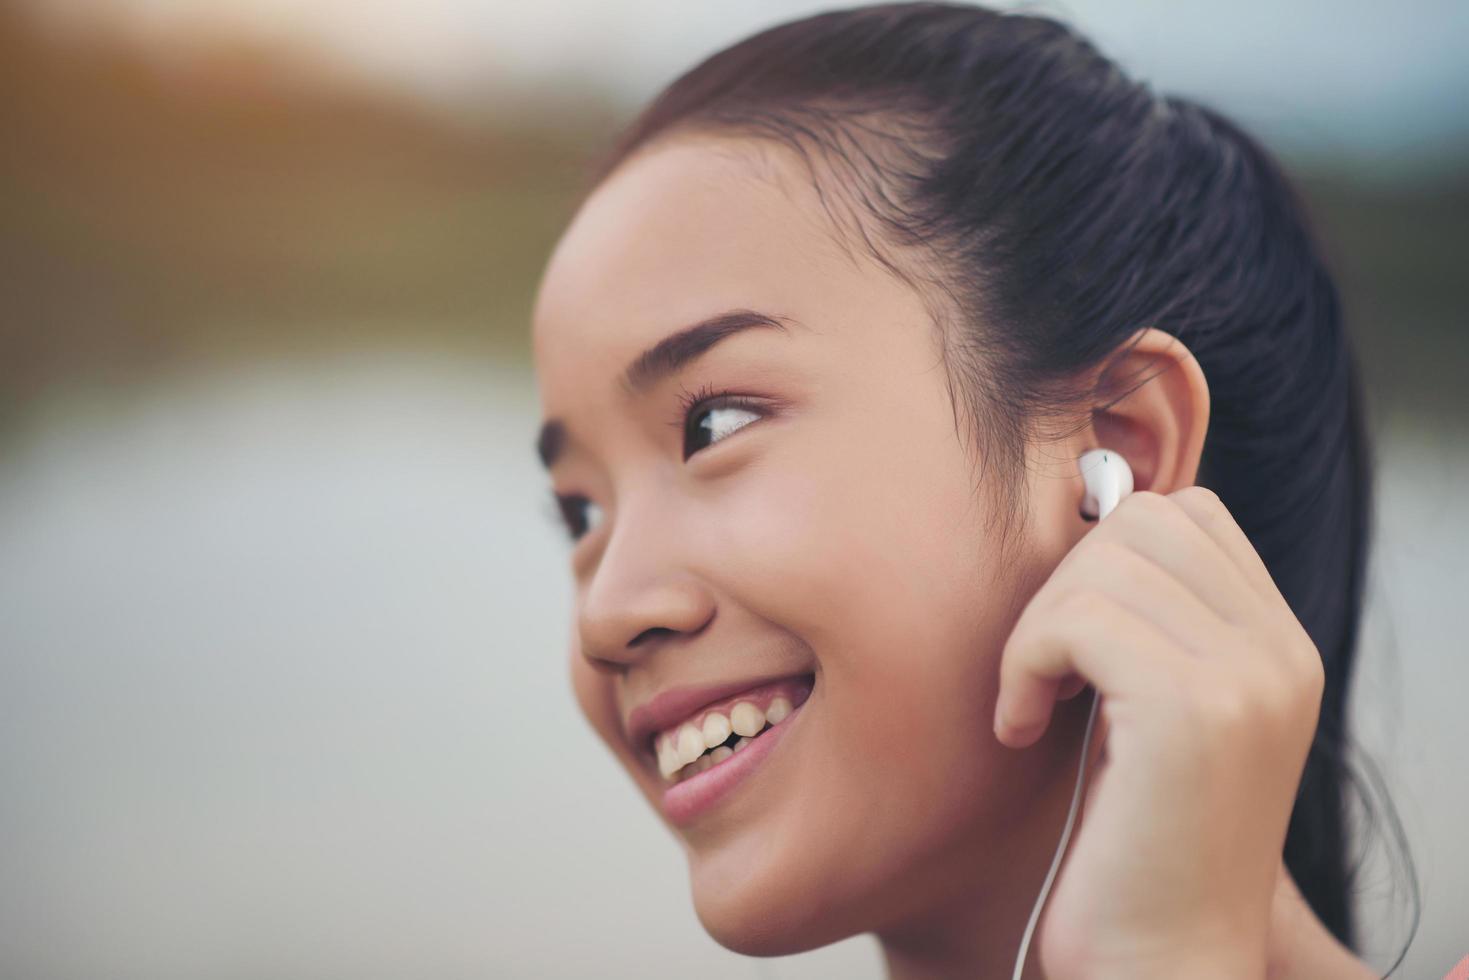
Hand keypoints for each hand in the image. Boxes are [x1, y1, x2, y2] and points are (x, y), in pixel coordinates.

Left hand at [994, 487, 1326, 978]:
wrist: (1159, 960)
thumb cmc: (1134, 839)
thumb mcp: (1157, 708)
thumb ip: (1152, 618)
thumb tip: (1091, 501)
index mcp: (1282, 647)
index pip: (1191, 513)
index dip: (1105, 552)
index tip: (1072, 633)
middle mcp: (1281, 653)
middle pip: (1143, 522)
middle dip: (1064, 583)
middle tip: (1044, 669)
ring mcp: (1247, 678)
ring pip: (1100, 565)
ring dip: (1035, 630)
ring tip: (1032, 703)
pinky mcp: (1191, 711)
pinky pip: (1073, 621)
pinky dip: (1022, 666)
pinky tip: (1021, 729)